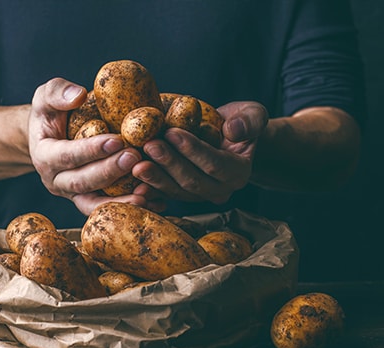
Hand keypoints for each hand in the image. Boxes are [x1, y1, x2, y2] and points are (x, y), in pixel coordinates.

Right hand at [28, 78, 160, 214]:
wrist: (50, 138)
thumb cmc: (52, 113)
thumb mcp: (46, 97)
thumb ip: (58, 92)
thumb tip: (78, 95)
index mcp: (44, 156)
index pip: (67, 155)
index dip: (91, 150)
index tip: (117, 140)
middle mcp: (56, 181)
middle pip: (82, 182)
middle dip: (110, 171)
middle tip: (135, 157)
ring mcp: (72, 195)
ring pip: (94, 204)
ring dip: (121, 201)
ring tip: (147, 191)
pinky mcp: (89, 201)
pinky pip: (107, 209)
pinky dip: (129, 207)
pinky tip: (154, 201)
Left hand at [132, 101, 267, 203]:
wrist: (227, 138)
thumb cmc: (240, 122)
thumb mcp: (252, 114)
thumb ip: (249, 121)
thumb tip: (232, 130)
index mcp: (238, 173)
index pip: (215, 164)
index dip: (193, 150)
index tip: (172, 132)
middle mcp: (220, 190)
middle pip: (192, 181)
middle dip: (169, 163)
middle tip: (148, 145)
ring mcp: (199, 196)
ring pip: (175, 190)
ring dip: (155, 177)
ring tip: (136, 162)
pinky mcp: (181, 195)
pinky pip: (163, 194)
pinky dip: (148, 187)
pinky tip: (131, 178)